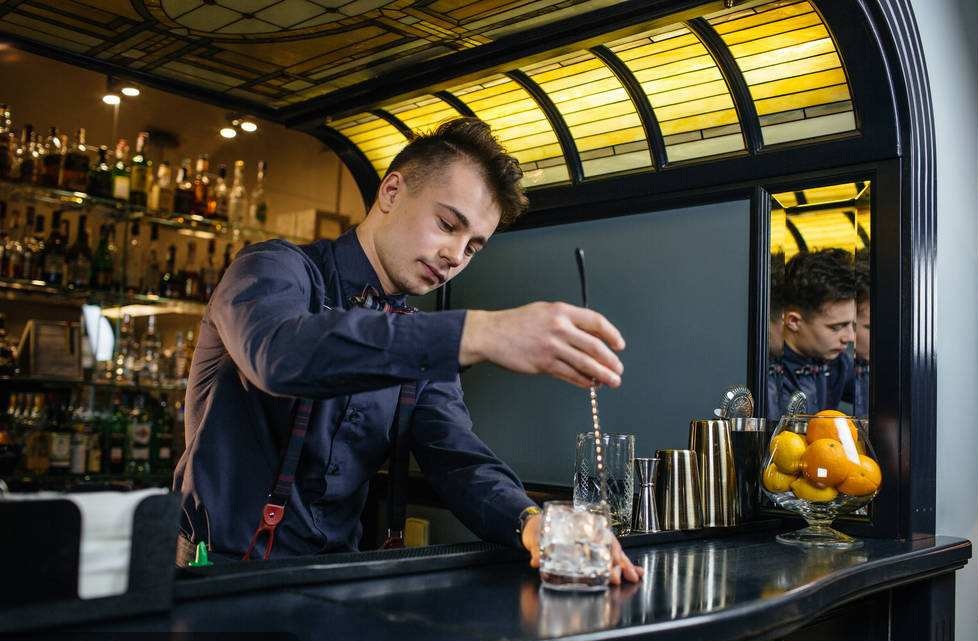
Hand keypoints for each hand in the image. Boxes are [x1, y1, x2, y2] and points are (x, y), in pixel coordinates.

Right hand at [459, 302, 625, 388]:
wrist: (491, 334)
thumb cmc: (516, 323)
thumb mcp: (544, 312)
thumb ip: (567, 321)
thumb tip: (590, 336)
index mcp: (561, 311)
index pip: (596, 321)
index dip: (612, 334)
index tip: (619, 345)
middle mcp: (559, 328)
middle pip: (594, 346)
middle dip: (611, 361)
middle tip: (618, 369)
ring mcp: (552, 347)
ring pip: (585, 363)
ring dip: (602, 374)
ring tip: (612, 381)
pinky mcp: (544, 364)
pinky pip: (570, 374)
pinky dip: (583, 381)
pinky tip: (590, 384)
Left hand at [522, 514, 643, 584]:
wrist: (534, 525)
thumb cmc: (538, 528)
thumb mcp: (535, 538)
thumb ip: (536, 550)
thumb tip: (535, 561)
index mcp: (577, 528)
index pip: (598, 540)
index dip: (608, 554)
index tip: (613, 568)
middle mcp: (587, 535)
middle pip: (609, 548)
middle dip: (622, 562)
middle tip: (630, 576)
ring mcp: (589, 543)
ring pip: (612, 553)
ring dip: (625, 565)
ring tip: (636, 575)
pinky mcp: (588, 551)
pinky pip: (606, 557)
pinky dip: (620, 565)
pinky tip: (630, 572)